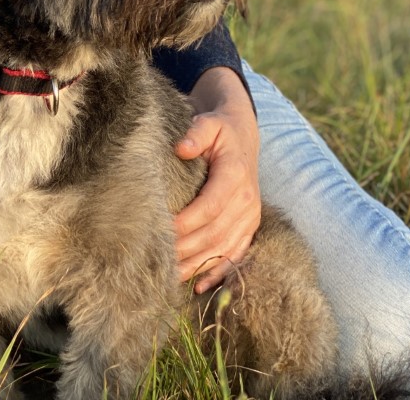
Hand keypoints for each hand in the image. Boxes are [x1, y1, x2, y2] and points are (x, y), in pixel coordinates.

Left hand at [173, 68, 260, 293]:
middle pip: (215, 232)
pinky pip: (236, 255)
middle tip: (159, 261)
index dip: (187, 222)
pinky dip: (219, 273)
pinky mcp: (249, 227)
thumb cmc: (220, 130)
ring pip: (224, 248)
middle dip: (187, 249)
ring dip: (198, 265)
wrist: (244, 136)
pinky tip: (200, 286)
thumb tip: (181, 147)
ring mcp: (250, 217)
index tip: (162, 231)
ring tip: (171, 277)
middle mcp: (246, 200)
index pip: (210, 205)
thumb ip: (197, 133)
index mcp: (235, 175)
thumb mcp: (210, 123)